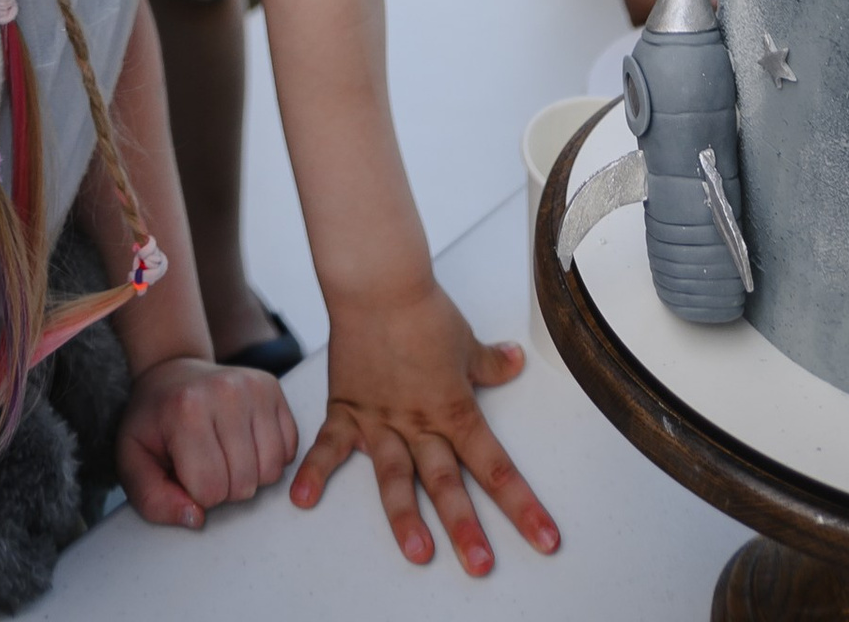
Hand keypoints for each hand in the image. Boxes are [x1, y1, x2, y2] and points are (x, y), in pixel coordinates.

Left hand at [116, 353, 297, 531]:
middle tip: (205, 463)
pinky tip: (245, 444)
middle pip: (244, 484)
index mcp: (186, 409)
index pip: (210, 489)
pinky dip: (269, 458)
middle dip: (224, 488)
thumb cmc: (153, 423)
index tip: (185, 473)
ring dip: (249, 476)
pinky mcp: (272, 387)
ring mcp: (253, 387)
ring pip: (272, 471)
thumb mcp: (133, 462)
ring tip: (225, 455)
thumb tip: (197, 518)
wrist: (171, 373)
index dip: (197, 494)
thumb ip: (154, 500)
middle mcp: (225, 391)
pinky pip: (290, 450)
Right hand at [293, 278, 557, 573]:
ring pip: (396, 477)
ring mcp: (381, 421)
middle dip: (465, 528)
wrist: (379, 282)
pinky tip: (303, 498)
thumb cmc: (422, 309)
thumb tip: (514, 360)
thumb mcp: (465, 340)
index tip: (545, 539)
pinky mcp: (347, 409)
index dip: (523, 506)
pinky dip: (313, 471)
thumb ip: (489, 362)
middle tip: (480, 566)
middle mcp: (419, 424)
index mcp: (454, 411)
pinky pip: (329, 446)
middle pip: (447, 482)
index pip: (496, 466)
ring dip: (405, 517)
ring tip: (416, 552)